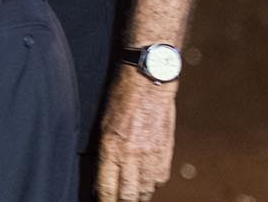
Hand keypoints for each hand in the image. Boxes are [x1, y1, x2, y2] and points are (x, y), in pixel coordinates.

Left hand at [97, 66, 177, 200]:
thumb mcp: (103, 122)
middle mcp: (131, 156)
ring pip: (146, 191)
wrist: (148, 78)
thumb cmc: (120, 95)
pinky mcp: (166, 151)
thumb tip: (102, 173)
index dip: (104, 201)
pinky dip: (153, 183)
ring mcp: (151, 155)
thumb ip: (104, 150)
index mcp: (110, 148)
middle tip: (117, 201)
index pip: (107, 189)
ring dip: (139, 196)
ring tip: (133, 196)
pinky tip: (147, 181)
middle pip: (129, 196)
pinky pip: (160, 178)